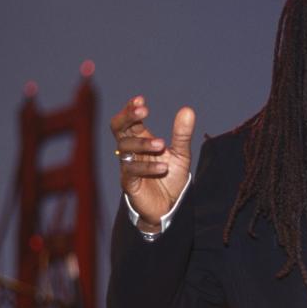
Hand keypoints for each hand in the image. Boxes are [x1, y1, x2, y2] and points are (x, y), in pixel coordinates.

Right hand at [110, 96, 194, 228]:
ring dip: (143, 143)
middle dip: (128, 117)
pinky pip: (132, 171)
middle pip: (119, 128)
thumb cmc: (170, 178)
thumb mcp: (181, 154)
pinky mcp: (129, 183)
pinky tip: (162, 167)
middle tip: (143, 110)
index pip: (130, 120)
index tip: (141, 100)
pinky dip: (147, 167)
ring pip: (125, 148)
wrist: (169, 207)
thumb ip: (182, 134)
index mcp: (141, 140)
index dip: (131, 109)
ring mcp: (128, 166)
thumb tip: (188, 110)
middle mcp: (131, 151)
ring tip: (162, 144)